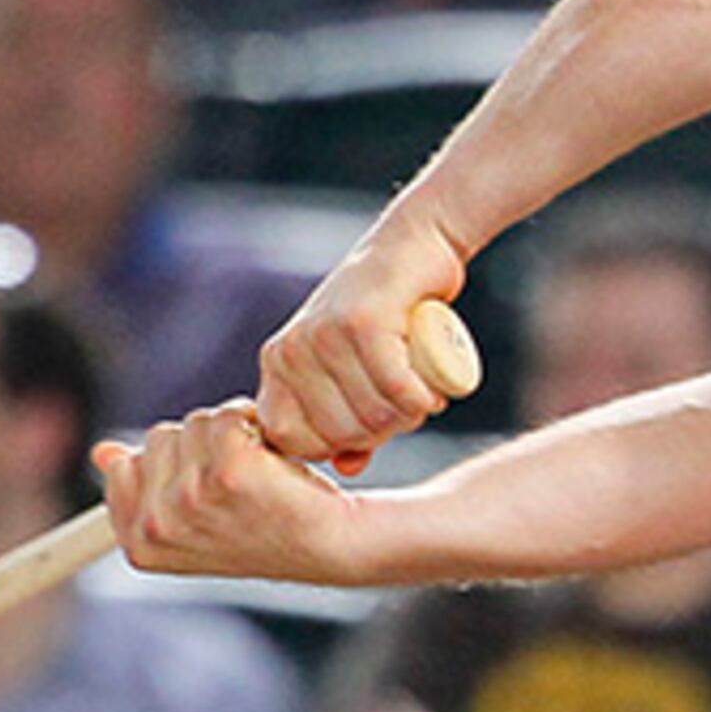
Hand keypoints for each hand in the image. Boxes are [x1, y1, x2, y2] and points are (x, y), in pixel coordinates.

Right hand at [97, 401, 369, 582]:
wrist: (334, 546)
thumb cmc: (266, 529)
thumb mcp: (195, 516)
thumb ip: (142, 487)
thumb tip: (102, 452)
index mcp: (139, 542)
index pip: (124, 465)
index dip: (175, 468)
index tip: (210, 496)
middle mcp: (157, 525)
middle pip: (159, 437)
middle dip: (203, 448)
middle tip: (243, 488)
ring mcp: (190, 498)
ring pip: (196, 422)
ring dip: (233, 436)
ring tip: (261, 477)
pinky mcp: (229, 471)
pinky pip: (229, 417)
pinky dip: (258, 429)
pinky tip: (277, 465)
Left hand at [257, 222, 473, 472]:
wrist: (413, 243)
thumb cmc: (386, 316)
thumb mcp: (354, 371)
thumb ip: (346, 423)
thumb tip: (348, 467)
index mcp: (278, 364)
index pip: (289, 441)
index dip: (334, 445)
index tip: (368, 427)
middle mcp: (290, 350)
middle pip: (337, 435)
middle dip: (382, 431)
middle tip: (407, 406)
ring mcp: (322, 336)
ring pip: (371, 416)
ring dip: (409, 414)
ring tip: (421, 390)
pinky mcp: (361, 324)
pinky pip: (397, 392)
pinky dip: (423, 398)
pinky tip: (432, 387)